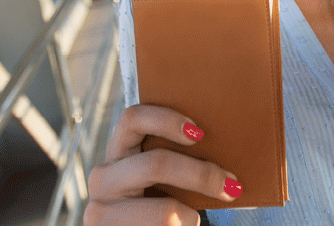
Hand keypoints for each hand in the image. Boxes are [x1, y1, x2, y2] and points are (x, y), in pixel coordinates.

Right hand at [84, 104, 242, 224]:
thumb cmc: (157, 205)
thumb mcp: (161, 178)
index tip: (199, 133)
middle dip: (201, 175)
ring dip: (190, 217)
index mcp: (118, 151)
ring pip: (166, 212)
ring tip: (194, 220)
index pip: (133, 118)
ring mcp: (101, 209)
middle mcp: (103, 177)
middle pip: (156, 164)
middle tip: (232, 186)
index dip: (166, 120)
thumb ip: (175, 159)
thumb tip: (224, 150)